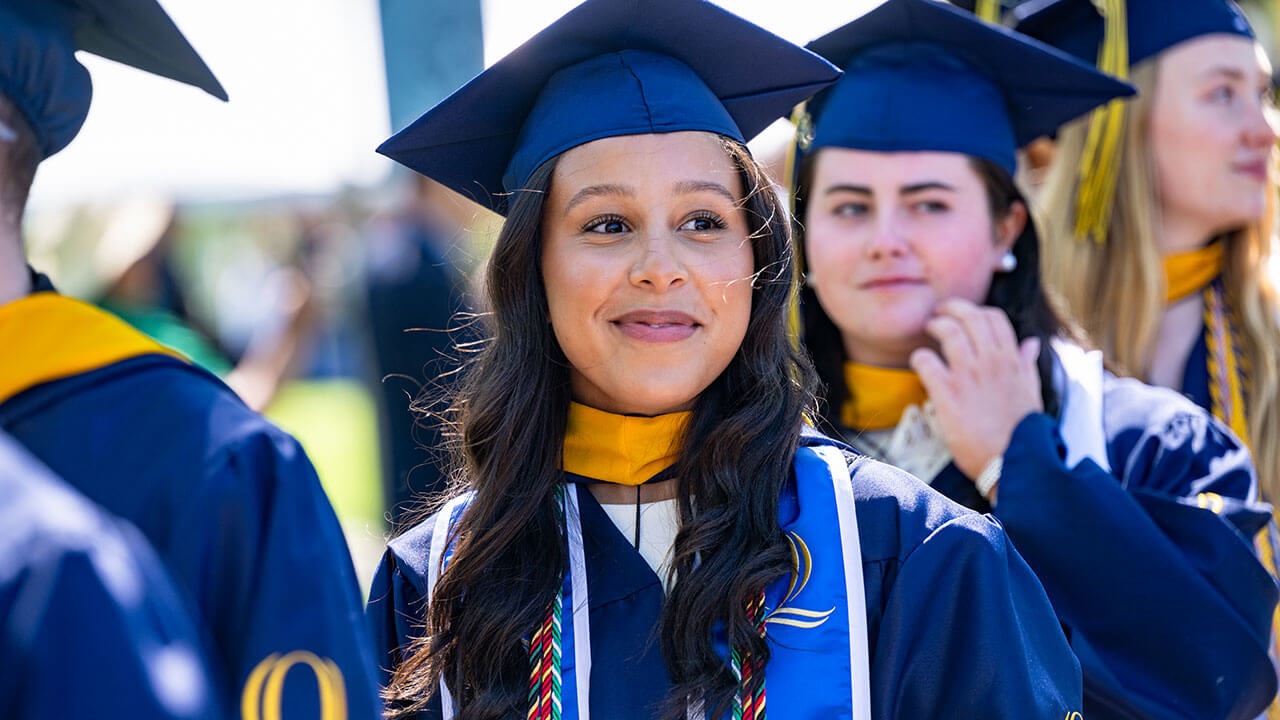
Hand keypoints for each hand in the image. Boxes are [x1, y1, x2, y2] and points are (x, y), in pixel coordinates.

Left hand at [909, 299, 1042, 479]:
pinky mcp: (948, 394)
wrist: (1011, 462)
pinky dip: (919, 357)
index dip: (975, 311)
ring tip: (927, 331)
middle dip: (950, 309)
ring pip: (948, 332)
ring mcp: (969, 376)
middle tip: (938, 315)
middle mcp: (991, 362)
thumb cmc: (1021, 430)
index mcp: (1012, 361)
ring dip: (934, 326)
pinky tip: (919, 362)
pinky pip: (927, 361)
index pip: (994, 317)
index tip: (962, 315)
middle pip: (969, 316)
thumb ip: (1026, 364)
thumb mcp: (1031, 392)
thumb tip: (1031, 343)